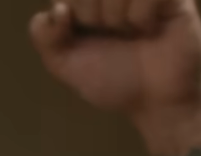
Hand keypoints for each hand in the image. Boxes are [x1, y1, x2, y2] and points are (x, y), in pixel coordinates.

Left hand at [30, 0, 200, 121]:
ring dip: (115, 13)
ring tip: (128, 32)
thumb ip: (45, 38)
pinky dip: (141, 14)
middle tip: (107, 30)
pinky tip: (149, 28)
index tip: (81, 29)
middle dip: (89, 10)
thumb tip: (56, 9)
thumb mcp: (65, 65)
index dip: (72, 9)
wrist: (155, 101)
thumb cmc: (113, 79)